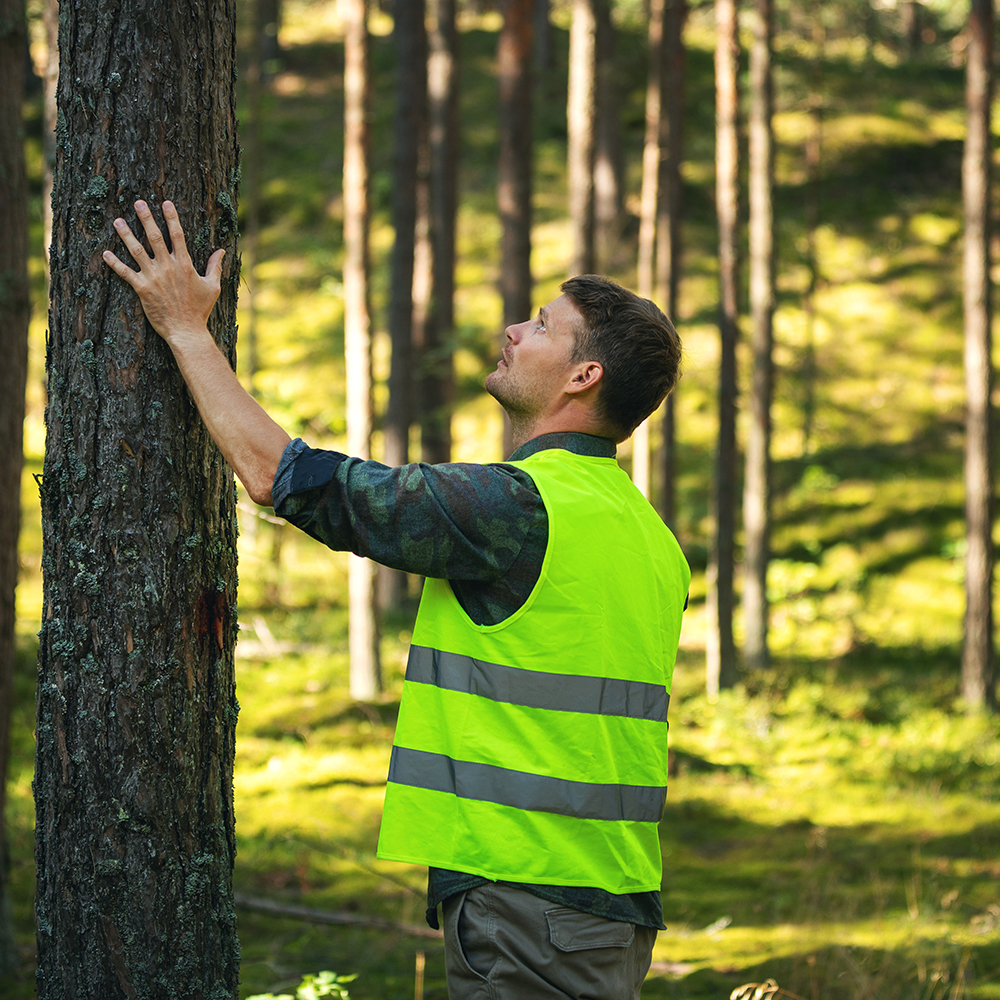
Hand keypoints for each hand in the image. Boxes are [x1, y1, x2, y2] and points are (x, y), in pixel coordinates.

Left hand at [103, 200, 225, 346]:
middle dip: (146, 218)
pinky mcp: (142, 289)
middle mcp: (167, 267)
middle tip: (137, 203)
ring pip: (137, 251)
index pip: (177, 235)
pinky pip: (125, 273)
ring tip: (117, 221)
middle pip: (155, 237)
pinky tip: (106, 253)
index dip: (171, 217)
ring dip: (126, 235)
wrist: (186, 331)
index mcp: (184, 265)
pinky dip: (115, 263)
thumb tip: (221, 251)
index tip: (165, 203)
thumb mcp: (212, 287)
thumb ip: (215, 267)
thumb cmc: (200, 310)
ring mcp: (153, 277)